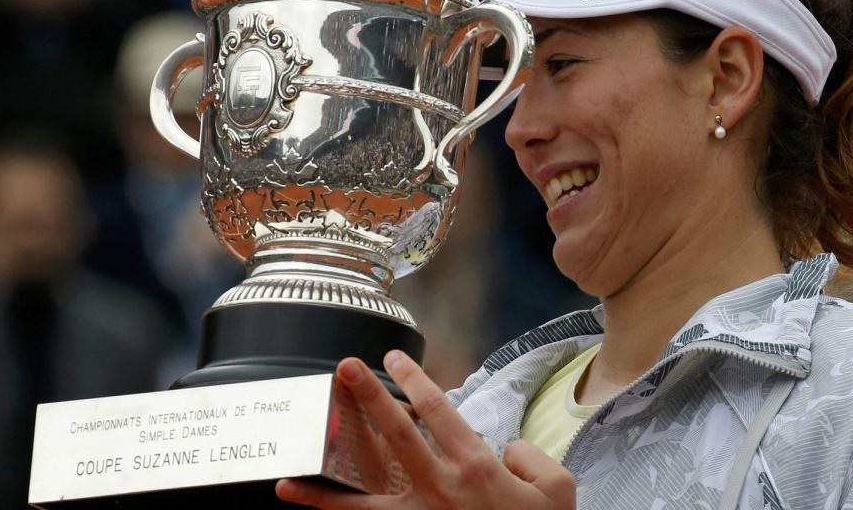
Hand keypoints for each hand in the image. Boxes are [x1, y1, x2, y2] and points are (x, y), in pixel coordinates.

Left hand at [275, 350, 575, 509]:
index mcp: (478, 467)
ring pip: (366, 497)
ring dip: (329, 476)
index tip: (392, 358)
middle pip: (398, 435)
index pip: (439, 410)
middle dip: (370, 397)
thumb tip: (503, 449)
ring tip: (295, 462)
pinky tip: (306, 508)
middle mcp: (443, 489)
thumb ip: (528, 456)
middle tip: (346, 368)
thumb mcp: (557, 488)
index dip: (414, 379)